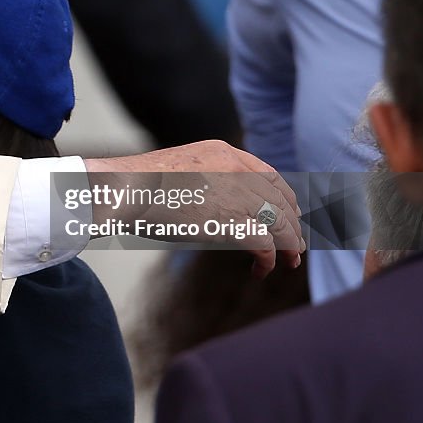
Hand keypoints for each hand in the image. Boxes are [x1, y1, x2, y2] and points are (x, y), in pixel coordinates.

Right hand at [86, 140, 302, 277]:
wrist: (126, 190)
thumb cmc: (138, 184)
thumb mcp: (178, 168)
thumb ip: (202, 179)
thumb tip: (207, 203)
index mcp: (224, 152)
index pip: (269, 174)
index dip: (284, 197)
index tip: (290, 213)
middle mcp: (238, 170)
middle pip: (280, 199)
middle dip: (292, 223)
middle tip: (296, 243)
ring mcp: (238, 195)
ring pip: (281, 223)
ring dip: (290, 244)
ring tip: (290, 261)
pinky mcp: (233, 223)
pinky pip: (266, 245)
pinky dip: (269, 260)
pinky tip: (261, 270)